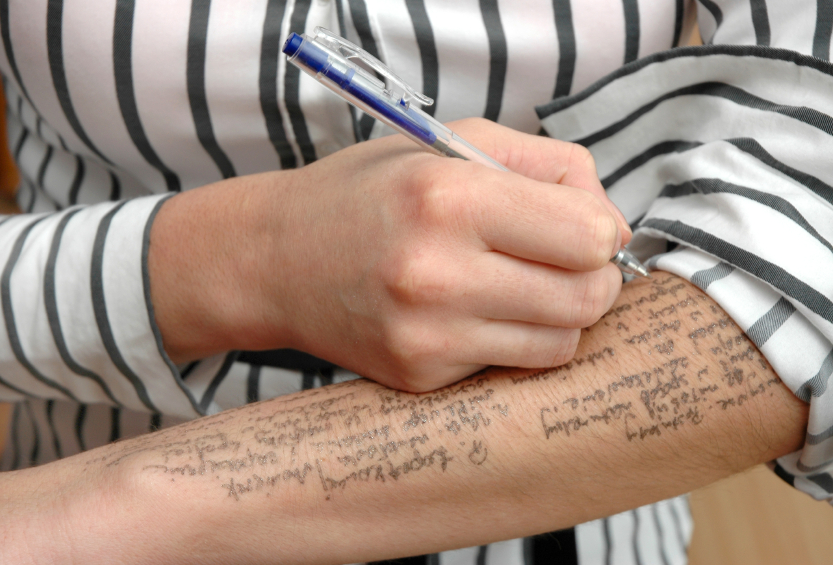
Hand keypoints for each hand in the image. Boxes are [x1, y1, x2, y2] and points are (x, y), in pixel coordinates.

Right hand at [263, 118, 630, 389]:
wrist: (277, 259)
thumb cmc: (371, 194)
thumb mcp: (452, 144)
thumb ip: (549, 168)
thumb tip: (613, 228)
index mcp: (449, 198)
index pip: (588, 235)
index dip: (598, 229)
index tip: (575, 227)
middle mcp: (436, 273)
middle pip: (587, 296)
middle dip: (593, 277)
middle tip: (562, 262)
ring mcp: (426, 336)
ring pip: (561, 343)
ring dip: (560, 314)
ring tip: (521, 287)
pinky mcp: (419, 376)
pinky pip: (511, 367)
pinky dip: (512, 341)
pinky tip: (475, 314)